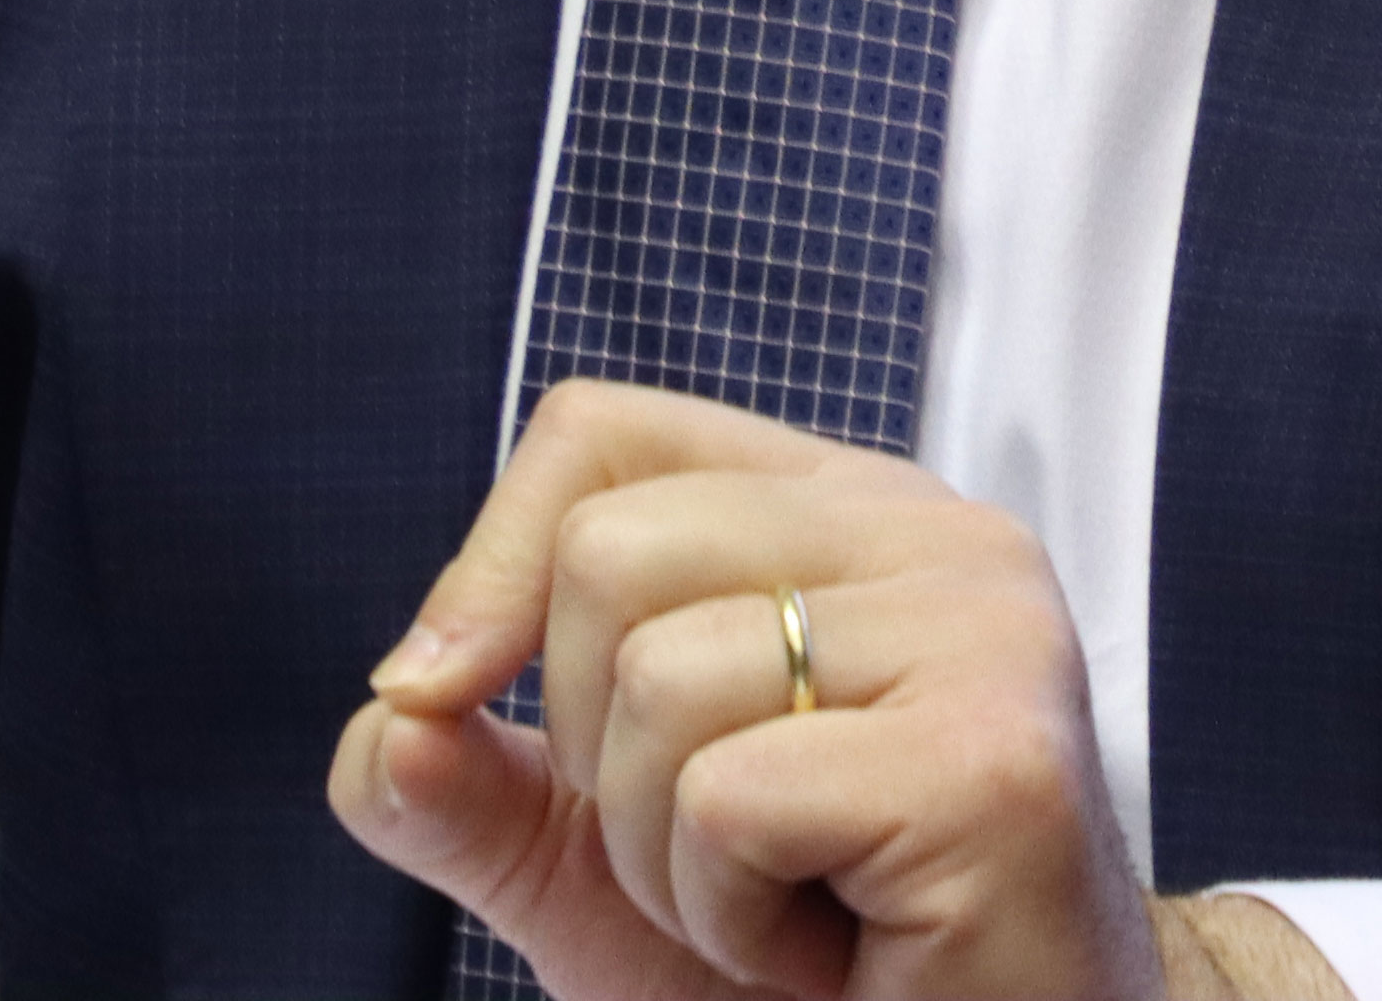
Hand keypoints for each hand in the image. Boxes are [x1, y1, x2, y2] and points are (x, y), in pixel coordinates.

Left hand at [332, 379, 1330, 1000]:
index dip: (488, 569)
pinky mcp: (992, 760)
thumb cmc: (831, 978)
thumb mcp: (604, 874)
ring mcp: (984, 631)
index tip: (454, 700)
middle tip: (726, 856)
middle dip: (599, 759)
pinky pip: (731, 801)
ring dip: (671, 864)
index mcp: (847, 514)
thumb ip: (475, 795)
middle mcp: (934, 536)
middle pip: (607, 550)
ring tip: (796, 909)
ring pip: (660, 682)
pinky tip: (837, 951)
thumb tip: (389, 722)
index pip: (602, 435)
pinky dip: (734, 919)